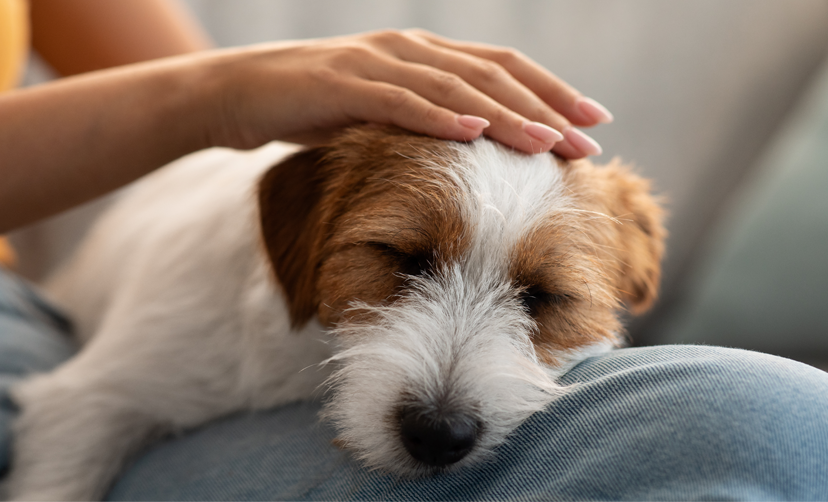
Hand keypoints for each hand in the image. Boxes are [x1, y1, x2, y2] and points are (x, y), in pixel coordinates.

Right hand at [199, 30, 611, 158]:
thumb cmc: (311, 108)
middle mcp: (408, 49)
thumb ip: (425, 121)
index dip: (551, 90)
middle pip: (491, 75)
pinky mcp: (340, 85)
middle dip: (546, 107)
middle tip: (589, 139)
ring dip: (505, 115)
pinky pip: (397, 101)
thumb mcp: (380, 114)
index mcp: (423, 54)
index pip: (502, 69)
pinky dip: (437, 117)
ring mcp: (375, 63)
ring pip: (454, 87)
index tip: (592, 122)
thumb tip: (473, 150)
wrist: (235, 93)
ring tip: (548, 142)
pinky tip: (473, 134)